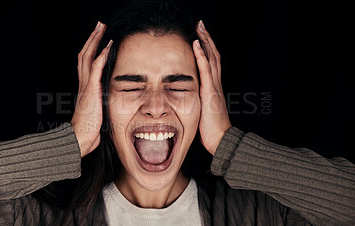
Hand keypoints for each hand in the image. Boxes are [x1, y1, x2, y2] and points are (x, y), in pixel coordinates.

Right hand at [71, 22, 112, 156]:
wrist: (80, 139)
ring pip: (87, 56)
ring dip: (95, 40)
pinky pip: (96, 68)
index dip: (92, 50)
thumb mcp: (97, 113)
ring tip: (101, 27)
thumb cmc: (89, 130)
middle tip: (99, 26)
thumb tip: (108, 105)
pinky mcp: (91, 90)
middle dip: (92, 39)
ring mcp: (86, 86)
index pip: (86, 63)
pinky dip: (101, 55)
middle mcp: (83, 84)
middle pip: (84, 54)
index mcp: (85, 88)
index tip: (99, 40)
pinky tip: (108, 45)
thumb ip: (100, 104)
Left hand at [193, 20, 231, 154]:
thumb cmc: (211, 129)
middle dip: (206, 38)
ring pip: (211, 58)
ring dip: (205, 40)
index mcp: (213, 87)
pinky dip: (201, 55)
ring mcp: (214, 87)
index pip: (211, 62)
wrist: (221, 140)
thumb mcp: (203, 111)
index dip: (206, 47)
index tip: (199, 35)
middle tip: (200, 24)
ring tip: (199, 27)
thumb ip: (199, 100)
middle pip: (213, 55)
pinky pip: (205, 70)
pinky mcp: (210, 92)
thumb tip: (187, 97)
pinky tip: (196, 44)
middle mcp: (215, 84)